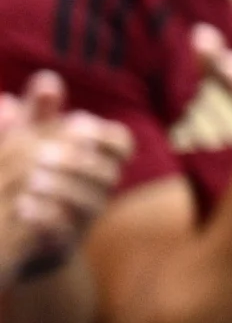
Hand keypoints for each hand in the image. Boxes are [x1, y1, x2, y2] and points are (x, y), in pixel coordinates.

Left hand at [0, 74, 123, 274]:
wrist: (19, 230)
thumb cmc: (31, 171)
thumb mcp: (31, 137)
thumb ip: (39, 110)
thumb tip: (48, 80)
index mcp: (97, 158)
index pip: (121, 144)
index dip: (106, 136)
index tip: (77, 125)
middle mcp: (99, 187)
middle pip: (107, 173)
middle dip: (78, 162)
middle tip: (42, 154)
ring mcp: (85, 216)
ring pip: (89, 202)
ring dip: (62, 189)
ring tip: (31, 181)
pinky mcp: (64, 241)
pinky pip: (64, 231)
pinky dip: (45, 217)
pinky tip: (22, 206)